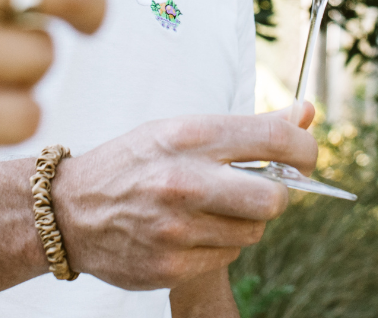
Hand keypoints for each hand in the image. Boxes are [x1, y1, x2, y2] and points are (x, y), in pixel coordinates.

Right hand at [54, 110, 317, 288]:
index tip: (306, 156)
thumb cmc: (134, 162)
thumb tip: (308, 113)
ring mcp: (177, 228)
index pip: (275, 138)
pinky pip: (226, 257)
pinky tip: (193, 230)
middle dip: (279, 195)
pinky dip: (220, 245)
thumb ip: (248, 127)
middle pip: (274, 198)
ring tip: (215, 208)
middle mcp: (186, 181)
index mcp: (191, 136)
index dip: (305, 149)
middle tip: (265, 190)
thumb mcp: (182, 129)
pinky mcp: (171, 265)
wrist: (69, 209)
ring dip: (246, 221)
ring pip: (253, 232)